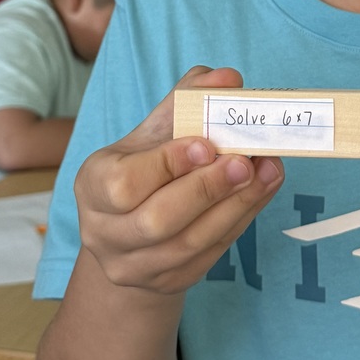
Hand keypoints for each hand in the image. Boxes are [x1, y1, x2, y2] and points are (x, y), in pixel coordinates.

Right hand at [74, 66, 284, 295]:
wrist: (132, 228)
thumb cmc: (146, 165)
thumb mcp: (156, 129)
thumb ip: (188, 98)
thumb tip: (227, 78)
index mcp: (93, 185)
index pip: (124, 184)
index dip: (167, 165)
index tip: (206, 145)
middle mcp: (105, 232)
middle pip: (156, 220)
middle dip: (206, 189)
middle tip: (245, 161)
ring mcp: (135, 265)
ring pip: (188, 243)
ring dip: (234, 205)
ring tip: (266, 171)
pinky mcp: (169, 282)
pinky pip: (209, 254)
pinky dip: (240, 220)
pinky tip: (262, 190)